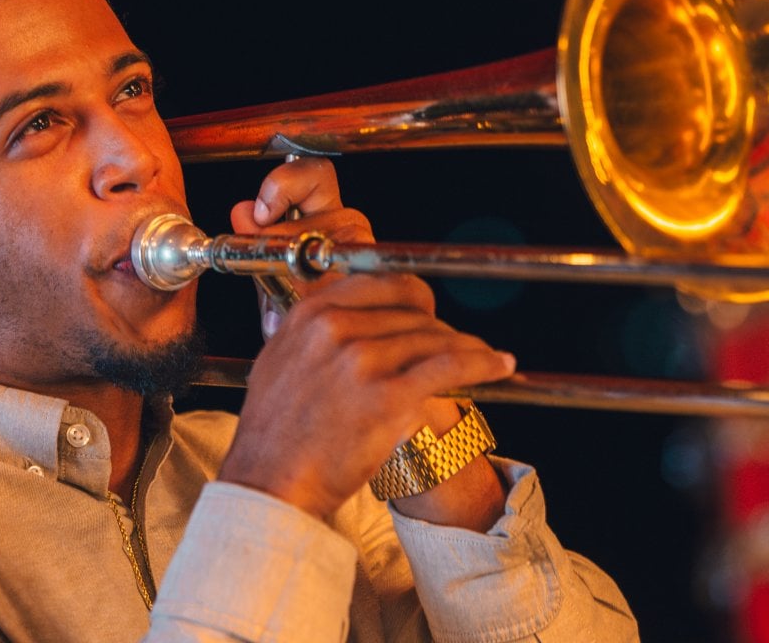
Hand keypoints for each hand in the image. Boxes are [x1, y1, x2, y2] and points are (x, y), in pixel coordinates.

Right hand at [219, 158, 513, 526]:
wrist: (268, 484)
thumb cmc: (273, 435)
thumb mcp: (279, 362)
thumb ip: (314, 334)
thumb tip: (352, 321)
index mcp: (310, 314)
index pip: (380, 285)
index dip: (414, 297)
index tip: (429, 310)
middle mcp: (335, 328)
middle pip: (412, 313)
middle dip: (441, 329)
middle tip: (460, 345)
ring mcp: (362, 361)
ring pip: (435, 339)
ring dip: (469, 347)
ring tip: (488, 358)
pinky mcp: (388, 397)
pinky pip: (449, 368)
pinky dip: (482, 364)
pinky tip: (499, 365)